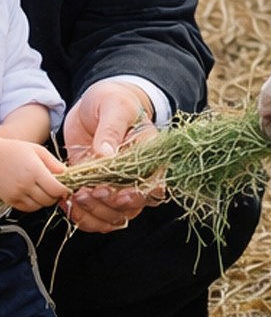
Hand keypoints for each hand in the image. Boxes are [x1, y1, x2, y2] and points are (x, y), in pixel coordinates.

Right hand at [0, 138, 67, 211]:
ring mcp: (16, 193)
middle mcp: (25, 184)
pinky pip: (26, 208)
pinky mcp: (9, 199)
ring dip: (45, 201)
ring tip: (46, 192)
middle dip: (56, 196)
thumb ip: (54, 163)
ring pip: (38, 206)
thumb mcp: (39, 151)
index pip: (56, 189)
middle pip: (49, 200)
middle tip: (57, 190)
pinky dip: (34, 205)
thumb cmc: (15, 150)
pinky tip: (35, 195)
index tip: (67, 188)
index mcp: (35, 171)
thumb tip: (66, 173)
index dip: (65, 191)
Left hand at [61, 81, 159, 232]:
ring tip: (76, 197)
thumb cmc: (113, 100)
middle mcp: (137, 175)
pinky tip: (70, 203)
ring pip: (115, 216)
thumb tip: (106, 153)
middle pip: (133, 207)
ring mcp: (116, 184)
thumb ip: (111, 129)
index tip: (120, 194)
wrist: (94, 105)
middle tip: (89, 192)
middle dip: (110, 205)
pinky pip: (96, 215)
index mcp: (151, 156)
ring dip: (95, 213)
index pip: (155, 184)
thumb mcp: (114, 107)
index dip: (140, 196)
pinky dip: (83, 216)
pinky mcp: (97, 188)